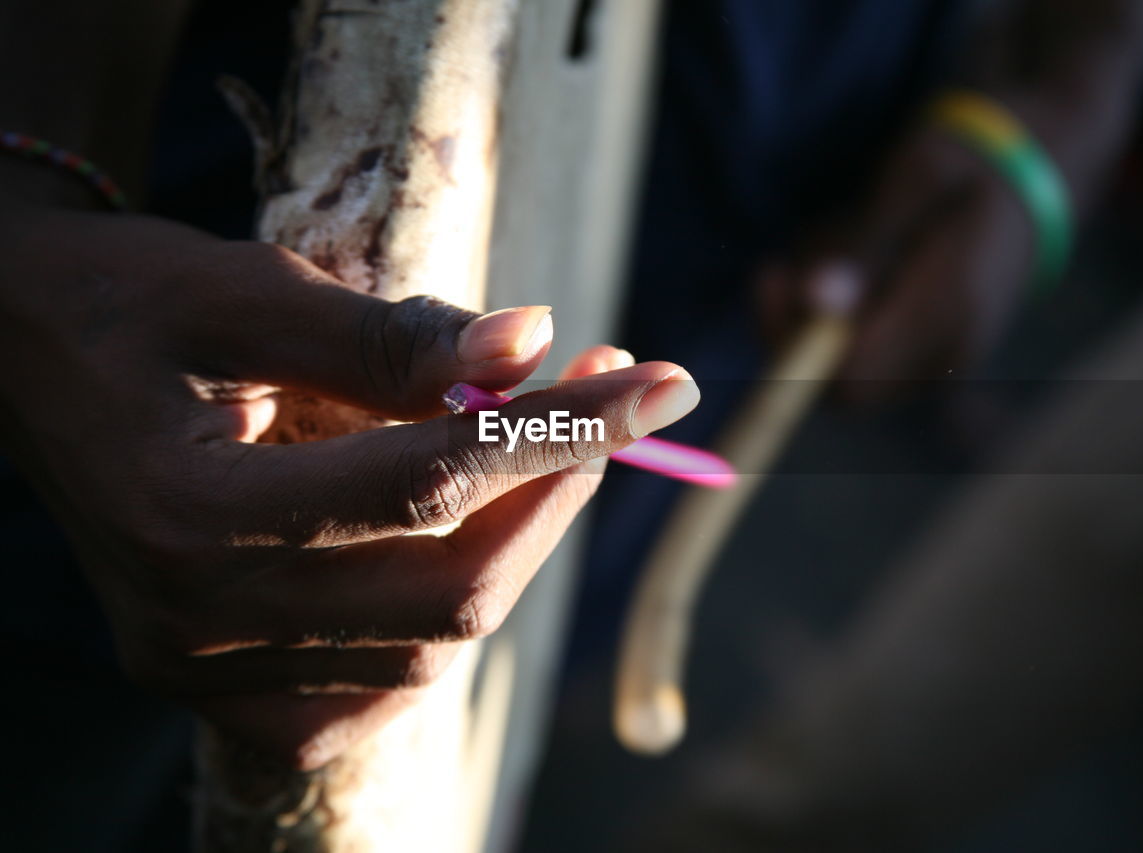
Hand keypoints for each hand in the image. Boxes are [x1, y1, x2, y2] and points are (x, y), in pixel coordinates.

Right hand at [0, 205, 698, 766]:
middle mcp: (191, 615)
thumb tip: (533, 346)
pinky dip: (438, 625)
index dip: (561, 432)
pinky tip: (455, 545)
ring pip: (425, 650)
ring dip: (510, 549)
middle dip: (555, 495)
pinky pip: (371, 692)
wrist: (18, 357)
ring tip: (535, 453)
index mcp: (187, 506)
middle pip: (445, 595)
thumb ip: (390, 335)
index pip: (427, 482)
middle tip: (606, 406)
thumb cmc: (128, 302)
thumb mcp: (247, 289)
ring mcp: (200, 669)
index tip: (656, 384)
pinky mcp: (214, 690)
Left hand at [757, 125, 1035, 401]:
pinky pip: (862, 356)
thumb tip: (814, 300)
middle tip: (783, 265)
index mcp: (953, 312)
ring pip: (844, 371)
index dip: (791, 340)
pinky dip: (837, 316)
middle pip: (839, 388)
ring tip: (841, 236)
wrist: (1036, 172)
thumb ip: (865, 241)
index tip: (770, 276)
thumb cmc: (970, 160)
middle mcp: (951, 354)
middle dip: (796, 330)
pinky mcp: (930, 357)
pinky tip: (858, 258)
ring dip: (815, 313)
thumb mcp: (914, 175)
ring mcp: (944, 363)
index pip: (848, 374)